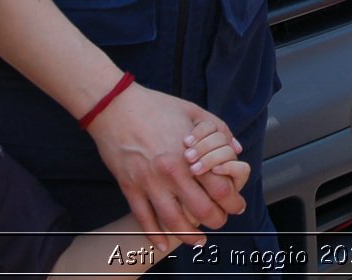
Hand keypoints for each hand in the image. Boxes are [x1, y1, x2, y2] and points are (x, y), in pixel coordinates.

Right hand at [87, 86, 246, 247]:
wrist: (115, 107)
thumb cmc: (156, 107)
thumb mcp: (193, 111)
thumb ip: (218, 129)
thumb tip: (237, 148)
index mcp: (191, 154)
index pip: (220, 188)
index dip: (233, 202)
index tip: (237, 206)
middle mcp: (172, 173)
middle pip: (201, 210)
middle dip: (216, 221)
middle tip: (219, 221)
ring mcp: (149, 183)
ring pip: (173, 221)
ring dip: (189, 236)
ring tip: (198, 241)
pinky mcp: (129, 188)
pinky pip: (143, 219)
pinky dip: (154, 236)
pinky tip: (162, 245)